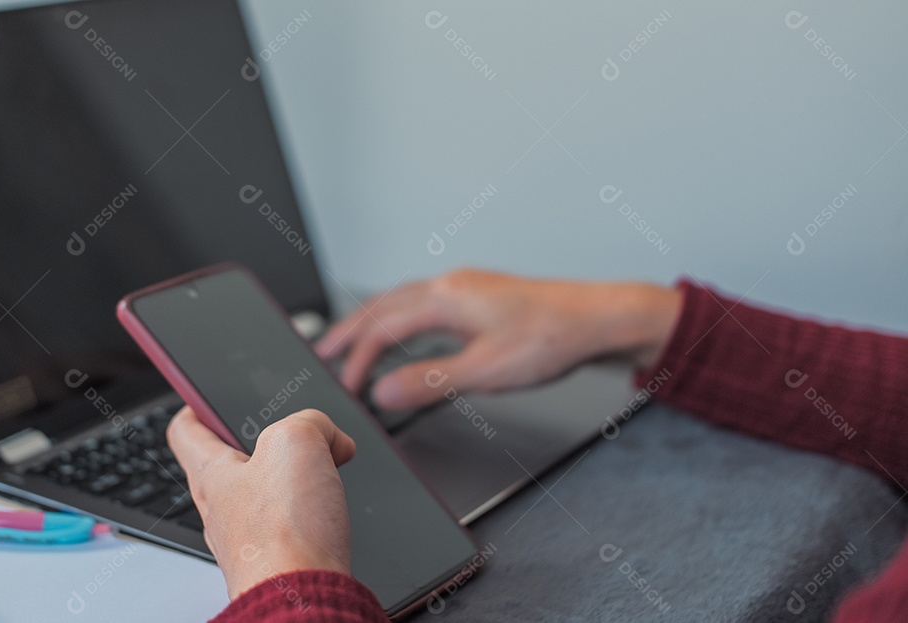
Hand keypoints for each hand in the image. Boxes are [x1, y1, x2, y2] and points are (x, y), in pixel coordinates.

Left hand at [166, 407, 355, 598]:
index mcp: (212, 473)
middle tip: (294, 432)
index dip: (197, 407)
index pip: (185, 431)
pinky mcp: (277, 560)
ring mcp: (248, 539)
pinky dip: (310, 510)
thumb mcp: (296, 441)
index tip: (208, 397)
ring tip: (323, 469)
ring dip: (293, 477)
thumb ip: (311, 422)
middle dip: (266, 442)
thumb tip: (330, 438)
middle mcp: (222, 509)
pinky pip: (289, 523)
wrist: (303, 600)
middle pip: (231, 462)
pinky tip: (330, 510)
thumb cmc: (284, 534)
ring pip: (264, 494)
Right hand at [317, 269, 681, 411]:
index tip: (347, 386)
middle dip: (350, 330)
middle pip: (383, 306)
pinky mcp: (478, 295)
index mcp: (446, 298)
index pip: (384, 328)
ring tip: (351, 341)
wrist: (597, 319)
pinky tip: (403, 330)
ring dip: (372, 322)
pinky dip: (398, 318)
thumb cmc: (551, 339)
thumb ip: (430, 381)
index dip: (358, 359)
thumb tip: (385, 392)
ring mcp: (464, 287)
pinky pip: (421, 302)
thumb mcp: (486, 371)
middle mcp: (450, 285)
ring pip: (401, 301)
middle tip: (322, 352)